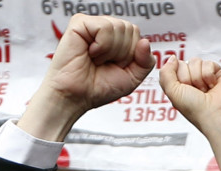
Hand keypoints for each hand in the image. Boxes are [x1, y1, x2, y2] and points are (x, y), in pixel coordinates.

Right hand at [19, 14, 154, 140]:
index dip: (130, 56)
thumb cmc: (97, 88)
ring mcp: (92, 25)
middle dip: (122, 53)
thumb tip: (145, 42)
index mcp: (116, 39)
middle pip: (130, 29)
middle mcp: (104, 29)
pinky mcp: (79, 23)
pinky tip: (90, 53)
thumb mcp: (131, 78)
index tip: (114, 67)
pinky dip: (102, 45)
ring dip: (110, 51)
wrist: (75, 97)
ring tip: (95, 59)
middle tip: (103, 64)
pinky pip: (105, 27)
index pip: (136, 35)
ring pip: (119, 27)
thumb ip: (145, 62)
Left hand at [159, 57, 220, 170]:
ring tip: (204, 90)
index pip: (173, 67)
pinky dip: (209, 75)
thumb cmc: (194, 108)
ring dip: (199, 78)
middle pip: (185, 63)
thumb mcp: (172, 92)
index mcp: (178, 85)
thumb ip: (166, 73)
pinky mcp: (217, 72)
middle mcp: (190, 80)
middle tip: (195, 92)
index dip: (178, 77)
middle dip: (189, 78)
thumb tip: (172, 57)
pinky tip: (212, 86)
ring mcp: (203, 75)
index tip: (184, 90)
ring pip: (196, 61)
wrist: (216, 114)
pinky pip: (209, 63)